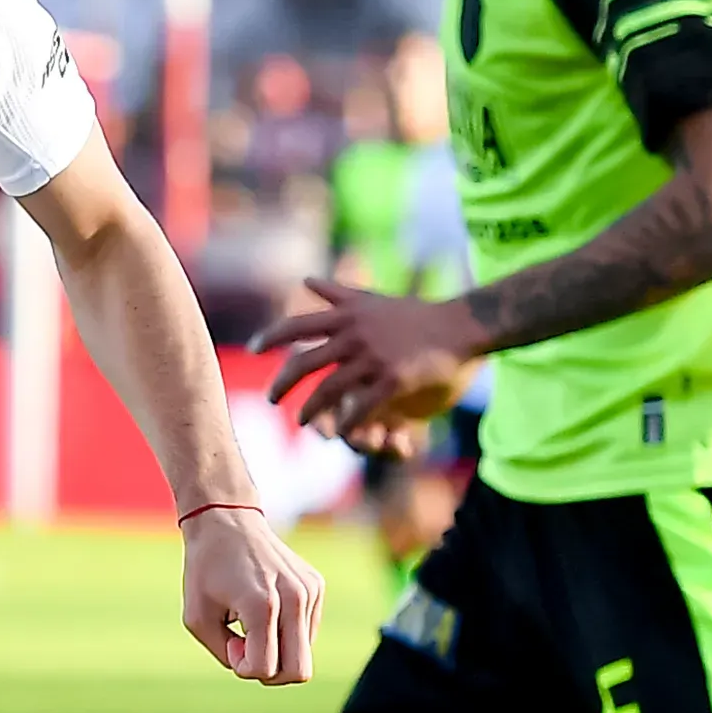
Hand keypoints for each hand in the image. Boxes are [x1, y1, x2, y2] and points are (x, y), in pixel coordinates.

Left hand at [181, 505, 322, 685]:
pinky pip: (308, 632)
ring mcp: (309, 591)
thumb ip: (224, 654)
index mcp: (262, 606)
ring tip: (253, 622)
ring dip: (277, 649)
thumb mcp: (197, 618)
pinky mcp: (316, 586)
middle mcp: (294, 598)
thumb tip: (258, 665)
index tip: (230, 641)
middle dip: (270, 672)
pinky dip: (286, 631)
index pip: (266, 669)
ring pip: (305, 654)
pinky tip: (267, 608)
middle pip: (300, 671)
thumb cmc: (206, 569)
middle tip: (246, 646)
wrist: (227, 520)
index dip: (243, 668)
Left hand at [254, 281, 483, 441]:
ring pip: (328, 390)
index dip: (271, 337)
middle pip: (305, 362)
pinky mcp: (392, 380)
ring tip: (301, 422)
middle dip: (283, 383)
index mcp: (347, 315)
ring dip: (311, 409)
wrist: (459, 326)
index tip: (252, 350)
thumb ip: (336, 293)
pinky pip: (360, 407)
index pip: (297, 325)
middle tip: (270, 399)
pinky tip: (341, 433)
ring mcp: (373, 358)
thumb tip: (305, 280)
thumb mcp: (371, 298)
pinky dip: (347, 423)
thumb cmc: (416, 314)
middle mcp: (354, 335)